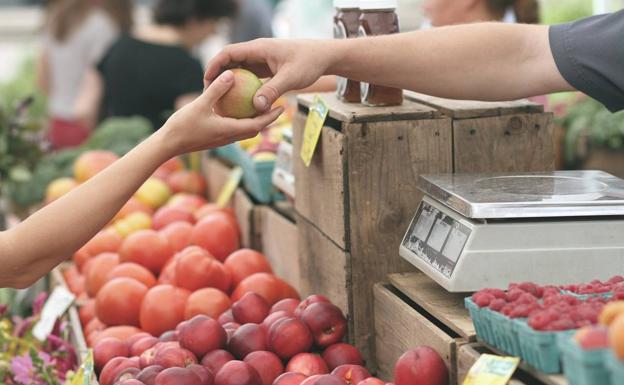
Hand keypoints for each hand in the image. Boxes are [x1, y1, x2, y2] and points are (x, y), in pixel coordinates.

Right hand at [159, 70, 283, 156]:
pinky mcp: (215, 138)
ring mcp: (222, 139)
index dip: (271, 116)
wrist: (168, 145)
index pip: (257, 125)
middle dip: (268, 119)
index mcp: (229, 130)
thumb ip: (216, 90)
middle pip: (255, 129)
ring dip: (255, 120)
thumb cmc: (183, 126)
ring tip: (261, 106)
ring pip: (244, 130)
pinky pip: (234, 129)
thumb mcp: (200, 104)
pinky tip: (237, 109)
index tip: (282, 107)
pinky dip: (241, 120)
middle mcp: (229, 137)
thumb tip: (231, 74)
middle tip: (277, 105)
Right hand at [204, 39, 333, 111]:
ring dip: (229, 83)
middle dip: (217, 76)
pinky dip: (243, 88)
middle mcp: (257, 52)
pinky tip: (239, 104)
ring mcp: (261, 60)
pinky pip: (250, 77)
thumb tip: (256, 106)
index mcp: (259, 48)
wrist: (324, 57)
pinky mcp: (267, 68)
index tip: (206, 80)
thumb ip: (273, 91)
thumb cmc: (309, 63)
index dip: (214, 65)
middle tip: (208, 93)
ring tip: (220, 100)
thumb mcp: (291, 78)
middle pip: (230, 61)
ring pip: (239, 70)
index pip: (229, 53)